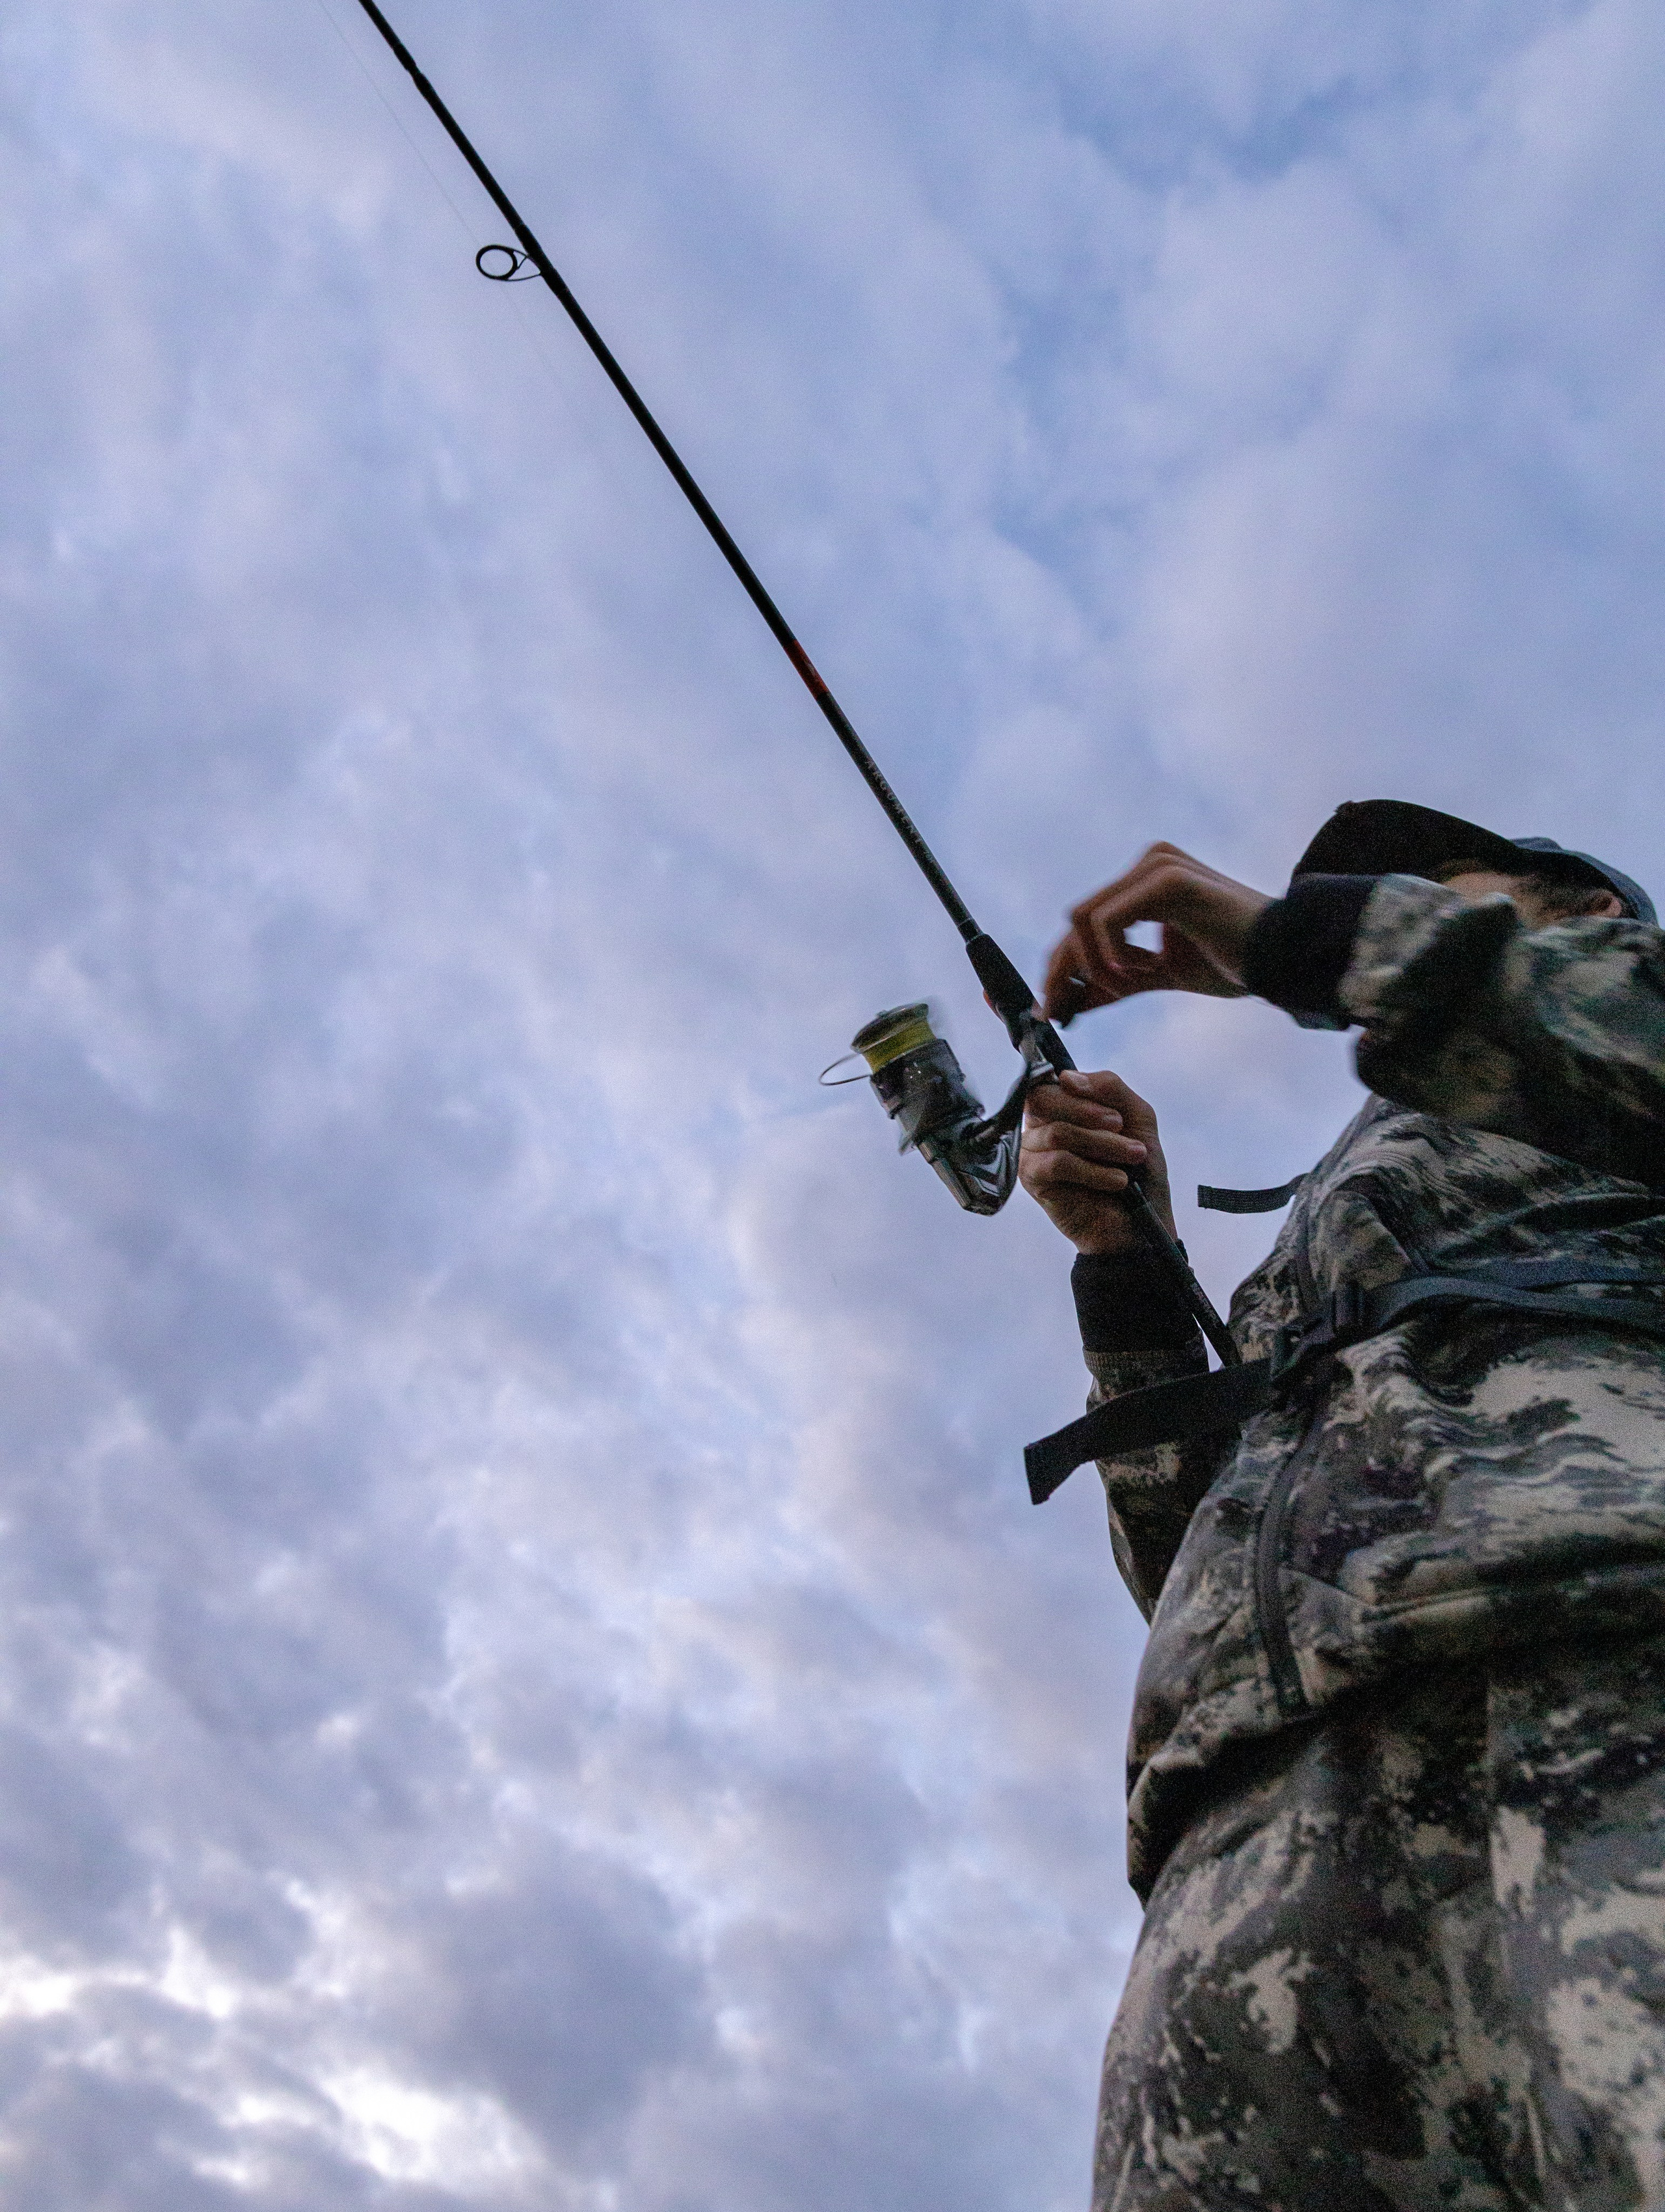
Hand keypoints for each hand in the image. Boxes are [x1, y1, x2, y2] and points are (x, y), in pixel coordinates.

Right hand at [1019, 1069, 1174, 1253]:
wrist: (1141, 1222)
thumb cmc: (1138, 1169)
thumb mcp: (1138, 1117)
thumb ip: (1110, 1087)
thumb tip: (1067, 1077)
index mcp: (1063, 1105)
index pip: (1052, 1081)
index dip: (1081, 1091)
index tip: (1116, 1115)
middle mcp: (1041, 1124)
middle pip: (1044, 1099)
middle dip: (1090, 1114)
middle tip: (1121, 1128)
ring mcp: (1033, 1152)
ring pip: (1058, 1132)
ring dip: (1103, 1145)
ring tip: (1131, 1159)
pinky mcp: (1033, 1179)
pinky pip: (1057, 1163)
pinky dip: (1092, 1171)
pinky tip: (1116, 1181)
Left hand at [1043, 843, 1271, 1023]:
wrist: (1283, 960)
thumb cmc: (1233, 962)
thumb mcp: (1158, 975)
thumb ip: (1114, 981)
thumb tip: (1067, 1002)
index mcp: (1146, 880)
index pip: (1085, 921)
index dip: (1061, 966)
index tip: (1052, 1008)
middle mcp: (1148, 863)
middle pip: (1077, 920)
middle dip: (1061, 971)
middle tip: (1059, 1011)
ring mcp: (1157, 865)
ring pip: (1084, 919)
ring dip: (1093, 965)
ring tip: (1125, 986)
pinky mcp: (1167, 878)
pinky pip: (1106, 918)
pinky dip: (1110, 955)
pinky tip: (1137, 972)